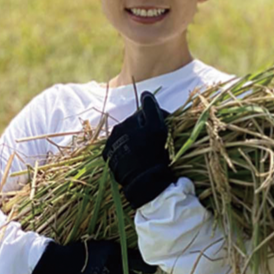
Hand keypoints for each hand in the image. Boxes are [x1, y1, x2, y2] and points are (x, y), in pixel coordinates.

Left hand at [101, 91, 178, 209]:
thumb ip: (151, 108)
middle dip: (144, 129)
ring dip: (135, 140)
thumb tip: (145, 93)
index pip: (146, 112)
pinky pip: (119, 149)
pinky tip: (135, 159)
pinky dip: (126, 151)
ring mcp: (112, 143)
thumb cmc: (154, 153)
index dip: (158, 118)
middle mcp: (119, 129)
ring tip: (144, 152)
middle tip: (155, 142)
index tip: (165, 127)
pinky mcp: (108, 156)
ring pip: (127, 136)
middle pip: (135, 124)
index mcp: (131, 121)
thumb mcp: (158, 129)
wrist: (143, 180)